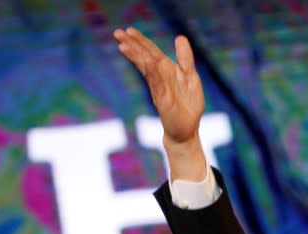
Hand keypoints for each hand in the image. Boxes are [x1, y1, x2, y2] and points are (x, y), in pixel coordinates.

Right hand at [113, 27, 203, 146]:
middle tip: (117, 33)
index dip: (141, 41)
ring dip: (136, 57)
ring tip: (123, 45)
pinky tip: (146, 62)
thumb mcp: (190, 77)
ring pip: (147, 69)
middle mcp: (160, 78)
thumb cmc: (188, 105)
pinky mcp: (164, 100)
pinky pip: (157, 83)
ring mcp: (160, 88)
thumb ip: (185, 58)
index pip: (151, 52)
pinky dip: (152, 72)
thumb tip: (179, 36)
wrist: (187, 130)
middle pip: (145, 58)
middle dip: (132, 46)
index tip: (128, 30)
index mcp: (167, 71)